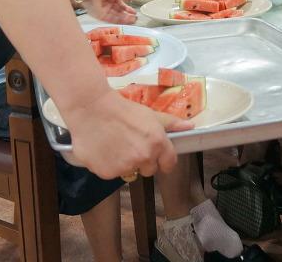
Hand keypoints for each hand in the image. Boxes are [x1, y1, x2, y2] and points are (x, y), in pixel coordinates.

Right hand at [65, 88, 192, 179]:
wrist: (90, 108)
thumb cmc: (122, 108)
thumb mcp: (149, 114)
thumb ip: (170, 123)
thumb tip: (191, 127)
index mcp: (157, 143)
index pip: (169, 164)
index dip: (162, 160)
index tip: (155, 156)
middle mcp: (144, 157)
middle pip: (149, 170)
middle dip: (142, 160)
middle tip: (130, 144)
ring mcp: (125, 166)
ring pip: (129, 172)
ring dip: (124, 164)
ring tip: (114, 145)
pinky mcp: (107, 173)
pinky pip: (112, 174)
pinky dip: (108, 166)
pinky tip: (103, 150)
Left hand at [84, 0, 136, 22]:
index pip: (120, 4)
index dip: (127, 8)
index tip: (134, 12)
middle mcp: (107, 3)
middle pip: (118, 11)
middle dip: (127, 15)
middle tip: (135, 17)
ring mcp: (103, 10)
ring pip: (116, 16)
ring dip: (125, 19)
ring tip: (134, 20)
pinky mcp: (100, 16)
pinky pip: (111, 19)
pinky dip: (119, 20)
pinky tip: (127, 20)